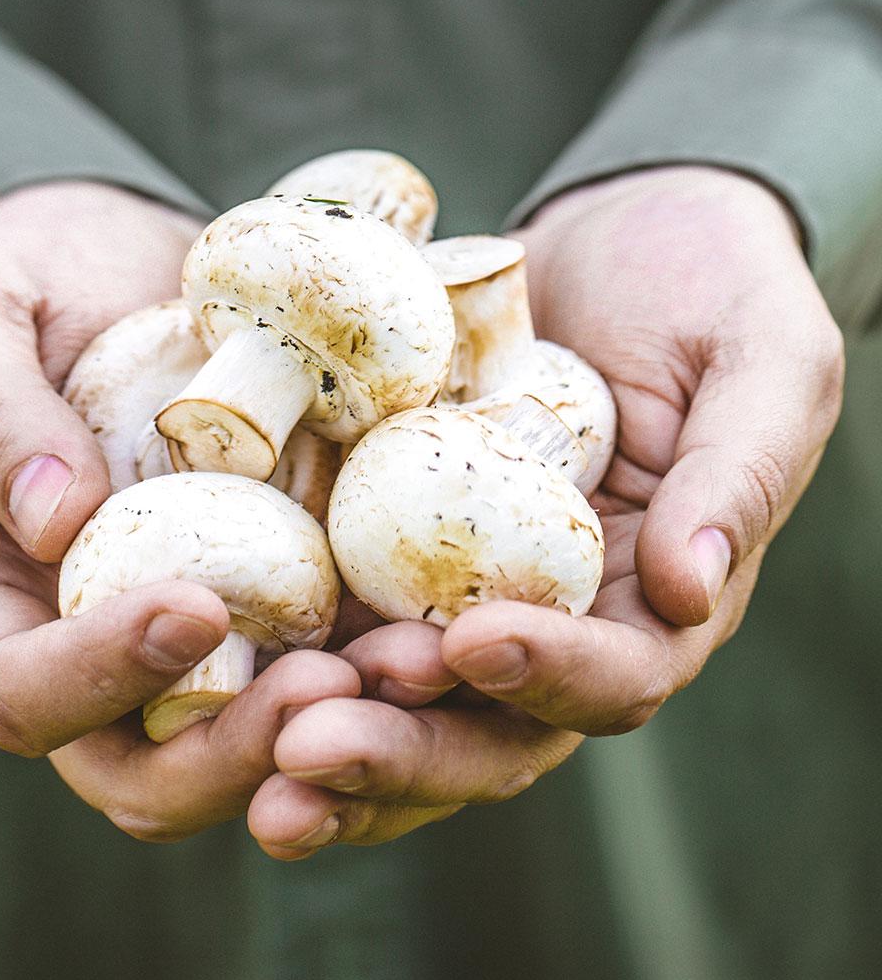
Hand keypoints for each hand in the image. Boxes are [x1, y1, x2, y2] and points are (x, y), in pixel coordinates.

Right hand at [0, 181, 359, 839]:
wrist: (116, 264)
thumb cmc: (12, 287)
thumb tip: (57, 527)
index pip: (20, 694)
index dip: (98, 676)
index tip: (193, 602)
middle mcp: (86, 650)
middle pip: (143, 774)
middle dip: (236, 752)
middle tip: (329, 683)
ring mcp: (189, 638)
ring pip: (251, 742)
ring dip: (336, 728)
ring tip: (414, 661)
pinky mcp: (275, 598)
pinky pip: (328, 663)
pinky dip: (381, 663)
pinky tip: (443, 624)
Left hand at [247, 166, 844, 855]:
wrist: (620, 232)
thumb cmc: (712, 284)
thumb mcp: (764, 358)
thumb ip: (742, 471)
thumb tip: (694, 591)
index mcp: (652, 601)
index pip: (612, 678)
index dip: (546, 678)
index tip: (469, 639)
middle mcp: (551, 616)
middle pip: (485, 723)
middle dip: (404, 747)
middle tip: (312, 744)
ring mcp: (459, 584)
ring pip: (397, 694)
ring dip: (327, 728)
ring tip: (255, 741)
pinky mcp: (385, 537)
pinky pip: (334, 600)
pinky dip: (282, 643)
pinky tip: (215, 655)